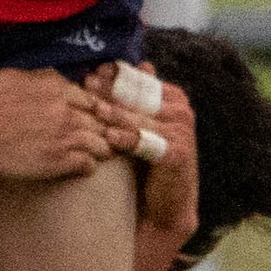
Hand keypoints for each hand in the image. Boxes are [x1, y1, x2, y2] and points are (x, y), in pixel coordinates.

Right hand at [0, 67, 141, 180]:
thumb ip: (44, 78)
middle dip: (102, 131)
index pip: (95, 101)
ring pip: (103, 145)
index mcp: (58, 88)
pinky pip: (89, 166)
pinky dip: (86, 167)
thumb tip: (60, 82)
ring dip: (98, 150)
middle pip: (103, 123)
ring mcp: (65, 137)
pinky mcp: (58, 162)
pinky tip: (76, 166)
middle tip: (98, 139)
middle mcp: (67, 111)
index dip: (95, 112)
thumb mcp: (16, 77)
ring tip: (89, 154)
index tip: (93, 120)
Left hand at [86, 63, 198, 248]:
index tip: (91, 72)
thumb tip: (104, 66)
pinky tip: (110, 137)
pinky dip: (129, 139)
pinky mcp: (179, 154)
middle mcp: (181, 110)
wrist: (164, 204)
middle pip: (140, 96)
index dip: (114, 75)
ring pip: (142, 118)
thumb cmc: (143, 159)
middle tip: (87, 84)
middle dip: (111, 90)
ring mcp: (182, 132)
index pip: (139, 80)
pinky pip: (149, 143)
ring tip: (95, 109)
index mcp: (172, 97)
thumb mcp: (134, 124)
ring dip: (117, 113)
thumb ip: (124, 98)